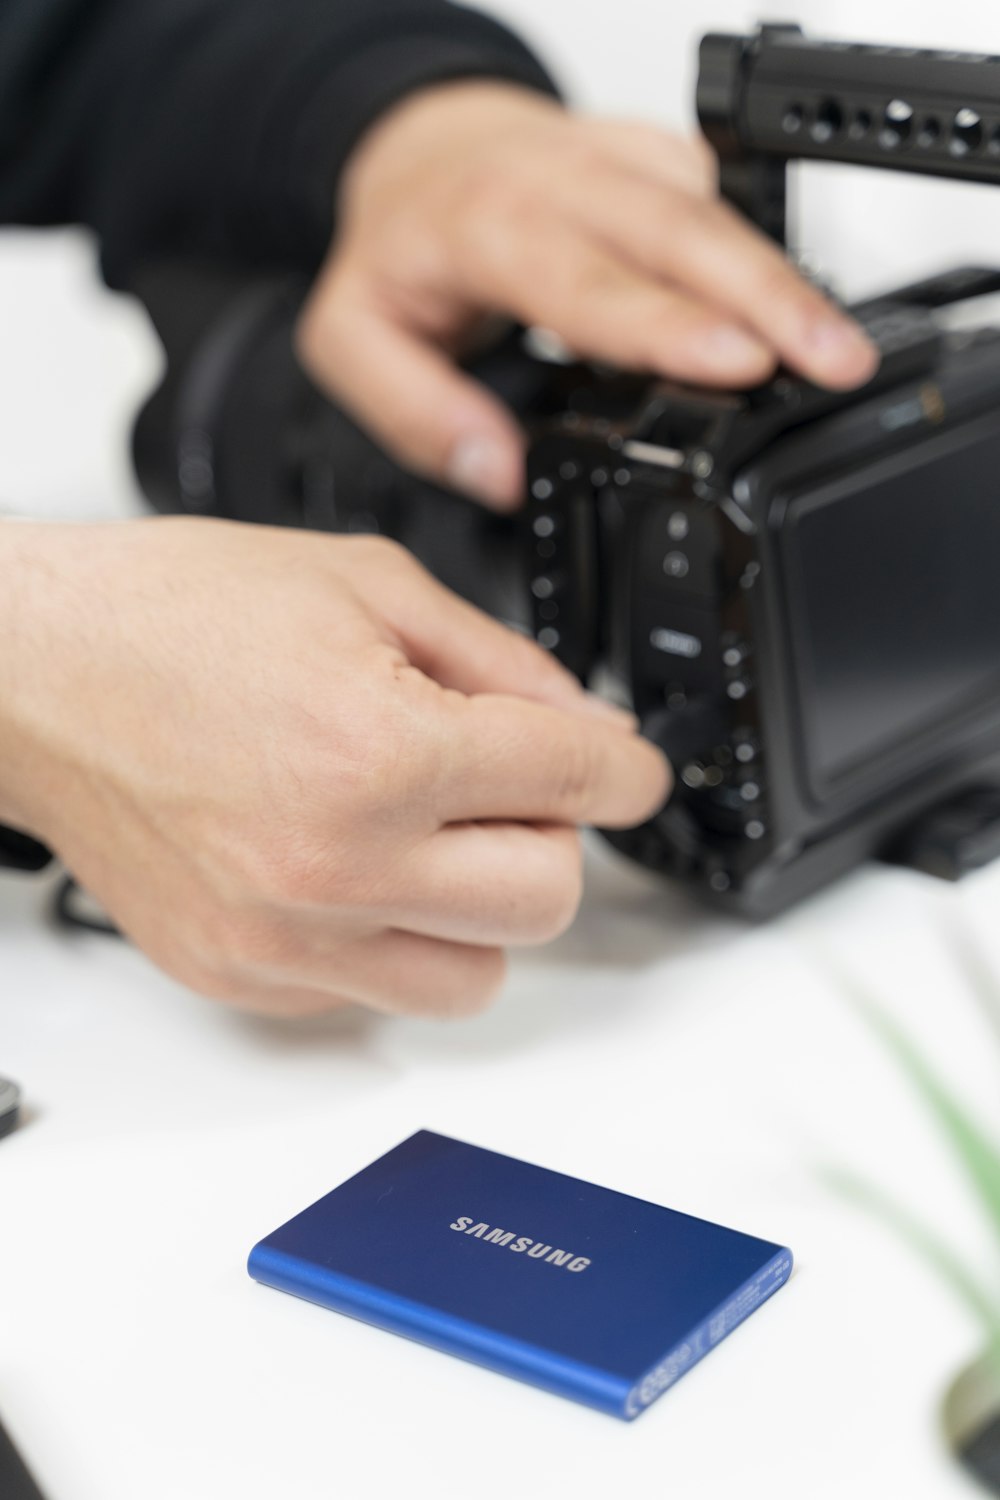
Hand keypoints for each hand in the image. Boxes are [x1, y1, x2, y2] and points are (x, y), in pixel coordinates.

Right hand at [0, 519, 667, 1017]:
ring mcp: (287, 937)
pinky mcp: (245, 977)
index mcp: (381, 749)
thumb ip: (496, 660)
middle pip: (548, 900)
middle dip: (552, 837)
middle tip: (511, 791)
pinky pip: (376, 996)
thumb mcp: (361, 584)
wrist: (33, 675)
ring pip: (476, 977)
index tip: (630, 772)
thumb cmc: (168, 619)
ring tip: (431, 841)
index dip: (627, 771)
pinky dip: (394, 940)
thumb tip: (584, 723)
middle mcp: (337, 863)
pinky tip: (353, 869)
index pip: (576, 782)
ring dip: (482, 909)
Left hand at [297, 82, 878, 510]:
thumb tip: (496, 475)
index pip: (588, 278)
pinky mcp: (655, 159)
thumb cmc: (397, 247)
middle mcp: (561, 181)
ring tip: (839, 352)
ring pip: (715, 210)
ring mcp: (617, 161)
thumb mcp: (352, 341)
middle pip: (681, 230)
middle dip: (771, 298)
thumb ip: (415, 414)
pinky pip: (720, 197)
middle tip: (834, 364)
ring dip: (784, 279)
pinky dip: (763, 253)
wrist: (418, 149)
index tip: (740, 365)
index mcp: (486, 225)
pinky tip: (797, 309)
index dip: (669, 323)